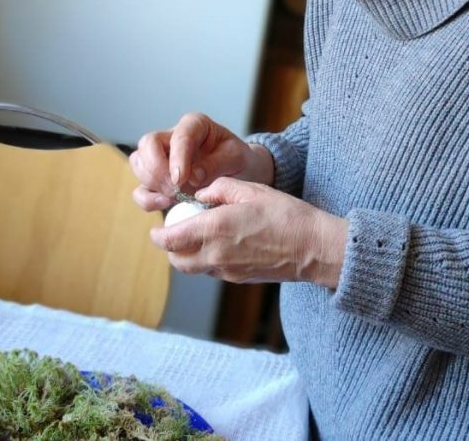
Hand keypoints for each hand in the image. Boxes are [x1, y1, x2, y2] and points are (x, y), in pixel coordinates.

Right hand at [129, 112, 273, 211]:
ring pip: (139, 163)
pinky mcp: (158, 180)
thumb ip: (216, 164)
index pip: (179, 135)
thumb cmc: (237, 160)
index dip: (177, 157)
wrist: (240, 172)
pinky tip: (165, 204)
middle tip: (176, 188)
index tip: (181, 178)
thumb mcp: (235, 158)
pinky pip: (140, 188)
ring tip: (174, 196)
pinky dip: (148, 199)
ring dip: (152, 183)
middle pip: (148, 144)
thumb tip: (193, 176)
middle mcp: (173, 138)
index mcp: (194, 125)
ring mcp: (162, 158)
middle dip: (158, 169)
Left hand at [150, 176, 348, 288]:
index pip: (172, 239)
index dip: (158, 236)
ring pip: (194, 269)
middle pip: (177, 261)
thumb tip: (201, 195)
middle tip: (172, 234)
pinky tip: (220, 244)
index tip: (156, 229)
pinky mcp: (239, 279)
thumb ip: (220, 189)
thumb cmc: (286, 215)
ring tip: (196, 237)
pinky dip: (207, 260)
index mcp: (216, 229)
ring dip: (188, 256)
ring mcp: (228, 270)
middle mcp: (216, 254)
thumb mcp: (251, 189)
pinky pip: (213, 271)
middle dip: (170, 249)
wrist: (312, 248)